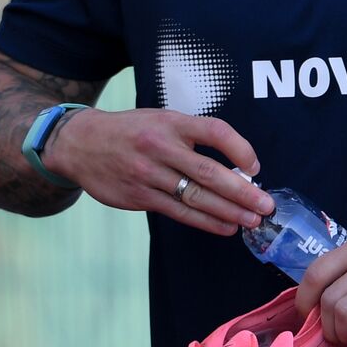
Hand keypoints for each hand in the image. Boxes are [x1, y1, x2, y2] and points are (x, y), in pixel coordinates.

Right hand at [47, 108, 274, 235]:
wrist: (81, 144)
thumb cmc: (132, 131)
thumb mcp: (162, 119)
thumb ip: (193, 137)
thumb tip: (237, 166)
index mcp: (171, 122)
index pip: (214, 131)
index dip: (240, 148)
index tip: (256, 167)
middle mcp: (160, 147)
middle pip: (209, 172)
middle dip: (242, 192)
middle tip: (266, 206)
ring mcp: (147, 174)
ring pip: (195, 197)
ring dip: (228, 211)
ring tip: (251, 220)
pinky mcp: (138, 197)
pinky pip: (178, 212)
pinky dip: (205, 221)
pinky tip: (225, 226)